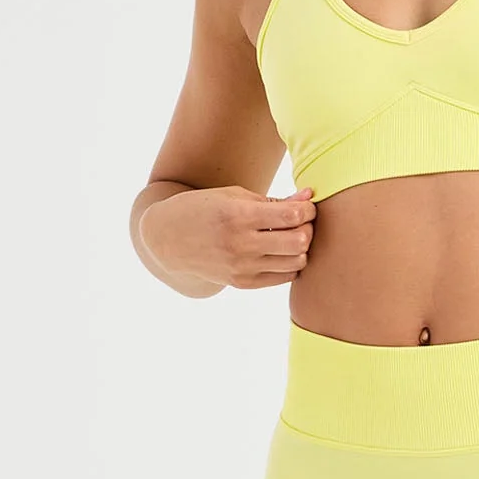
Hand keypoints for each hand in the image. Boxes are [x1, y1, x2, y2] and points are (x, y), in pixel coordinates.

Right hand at [139, 184, 312, 289]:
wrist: (168, 239)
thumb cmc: (204, 209)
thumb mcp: (235, 196)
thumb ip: (275, 201)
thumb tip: (310, 196)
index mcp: (238, 215)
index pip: (291, 216)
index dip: (308, 210)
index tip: (306, 205)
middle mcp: (240, 244)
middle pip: (299, 241)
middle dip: (308, 228)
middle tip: (302, 222)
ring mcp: (241, 267)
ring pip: (296, 262)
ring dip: (301, 248)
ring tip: (291, 237)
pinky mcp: (242, 283)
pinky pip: (284, 277)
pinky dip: (290, 264)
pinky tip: (280, 252)